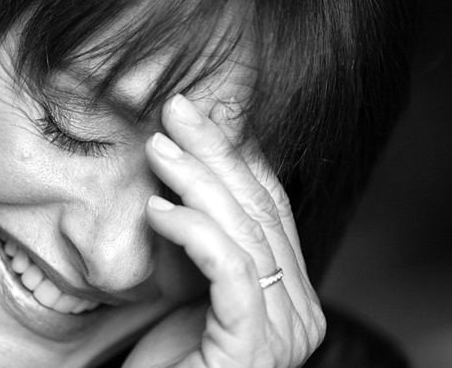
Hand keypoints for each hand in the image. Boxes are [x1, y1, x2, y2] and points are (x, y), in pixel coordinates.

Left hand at [124, 94, 325, 367]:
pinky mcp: (253, 349)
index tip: (201, 116)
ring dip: (197, 182)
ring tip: (156, 148)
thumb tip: (190, 166)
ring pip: (245, 234)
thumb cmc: (167, 355)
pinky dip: (194, 232)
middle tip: (177, 111)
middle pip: (259, 211)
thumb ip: (205, 237)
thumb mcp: (189, 281)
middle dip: (216, 153)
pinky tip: (156, 209)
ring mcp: (283, 332)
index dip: (237, 155)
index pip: (269, 206)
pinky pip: (230, 272)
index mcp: (290, 289)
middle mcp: (300, 310)